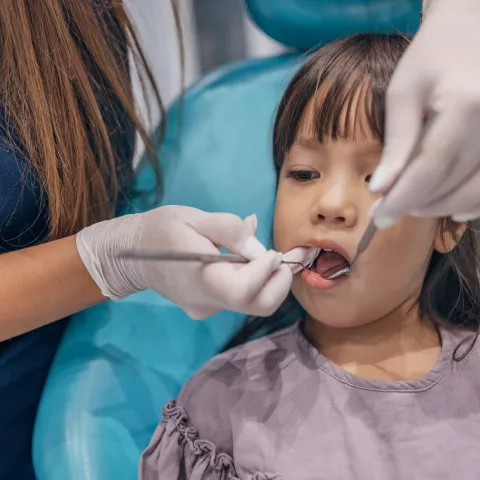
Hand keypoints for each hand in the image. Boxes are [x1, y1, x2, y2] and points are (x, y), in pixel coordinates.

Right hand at [76, 206, 312, 318]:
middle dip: (279, 282)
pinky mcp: (207, 308)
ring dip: (265, 279)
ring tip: (253, 251)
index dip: (267, 271)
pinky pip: (238, 297)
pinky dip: (249, 280)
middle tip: (276, 256)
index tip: (271, 251)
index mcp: (203, 279)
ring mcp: (208, 309)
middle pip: (259, 305)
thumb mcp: (194, 218)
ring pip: (252, 302)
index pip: (246, 291)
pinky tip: (237, 259)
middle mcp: (208, 302)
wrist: (130, 256)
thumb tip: (259, 248)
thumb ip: (229, 230)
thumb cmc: (160, 230)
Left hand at [370, 0, 479, 225]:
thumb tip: (381, 188)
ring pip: (476, 190)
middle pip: (454, 181)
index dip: (404, 196)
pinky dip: (469, 201)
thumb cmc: (432, 57)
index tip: (380, 216)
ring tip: (410, 204)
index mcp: (467, 103)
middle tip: (386, 210)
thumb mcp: (403, 93)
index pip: (432, 165)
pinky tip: (448, 207)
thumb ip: (397, 142)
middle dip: (417, 204)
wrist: (473, 31)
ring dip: (440, 206)